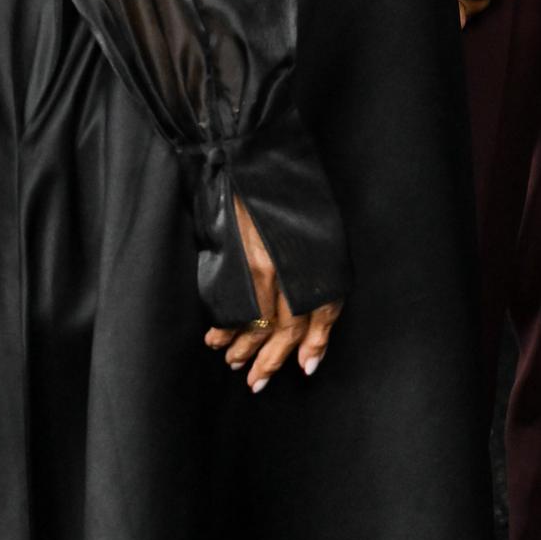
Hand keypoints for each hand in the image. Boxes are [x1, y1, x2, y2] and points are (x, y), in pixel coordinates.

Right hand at [204, 196, 342, 389]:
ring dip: (245, 349)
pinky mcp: (239, 262)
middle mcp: (297, 266)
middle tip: (257, 381)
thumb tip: (309, 309)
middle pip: (289, 326)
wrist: (253, 158)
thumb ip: (313, 264)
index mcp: (321, 256)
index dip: (316, 342)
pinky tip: (217, 339)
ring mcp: (267, 266)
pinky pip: (233, 308)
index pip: (324, 310)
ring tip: (235, 363)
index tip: (306, 366)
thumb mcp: (314, 224)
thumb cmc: (285, 189)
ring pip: (259, 323)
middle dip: (273, 360)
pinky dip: (224, 328)